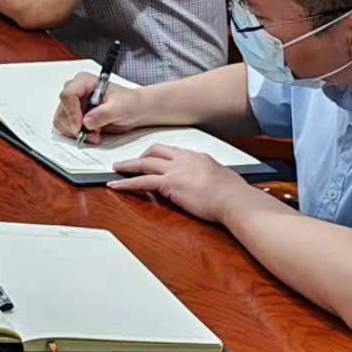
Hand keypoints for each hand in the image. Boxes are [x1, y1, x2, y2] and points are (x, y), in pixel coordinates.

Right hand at [52, 74, 147, 143]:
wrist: (135, 110)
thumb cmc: (130, 103)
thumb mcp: (120, 107)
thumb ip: (104, 113)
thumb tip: (87, 121)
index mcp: (85, 82)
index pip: (68, 94)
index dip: (71, 112)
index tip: (80, 125)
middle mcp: (76, 91)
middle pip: (63, 110)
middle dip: (75, 126)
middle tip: (92, 133)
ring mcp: (74, 104)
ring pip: (62, 121)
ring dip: (76, 132)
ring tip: (95, 134)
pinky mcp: (74, 116)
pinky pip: (66, 128)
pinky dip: (77, 135)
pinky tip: (92, 134)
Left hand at [110, 145, 259, 224]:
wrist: (234, 200)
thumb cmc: (234, 193)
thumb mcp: (222, 177)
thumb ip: (209, 175)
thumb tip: (208, 181)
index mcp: (198, 157)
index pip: (173, 152)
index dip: (160, 155)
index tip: (154, 159)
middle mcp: (184, 159)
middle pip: (156, 151)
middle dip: (141, 155)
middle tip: (131, 162)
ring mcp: (176, 170)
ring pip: (144, 163)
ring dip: (128, 165)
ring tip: (117, 169)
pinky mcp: (169, 184)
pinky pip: (141, 181)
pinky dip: (125, 183)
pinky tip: (116, 185)